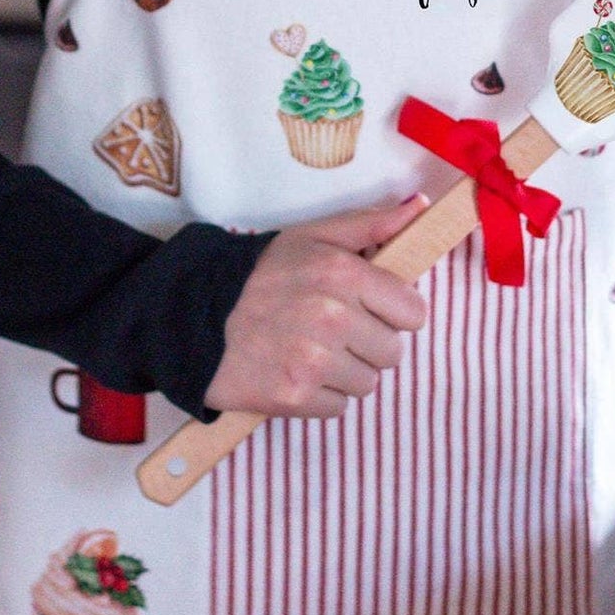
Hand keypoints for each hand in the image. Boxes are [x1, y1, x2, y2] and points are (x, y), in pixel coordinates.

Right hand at [204, 194, 429, 417]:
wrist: (194, 314)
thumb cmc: (262, 274)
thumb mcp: (315, 236)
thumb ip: (372, 225)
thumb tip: (420, 206)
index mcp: (344, 274)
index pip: (413, 312)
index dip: (395, 312)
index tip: (373, 309)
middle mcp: (333, 318)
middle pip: (392, 353)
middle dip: (370, 343)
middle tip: (337, 330)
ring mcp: (313, 361)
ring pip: (368, 383)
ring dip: (347, 372)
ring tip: (314, 350)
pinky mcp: (293, 397)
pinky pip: (338, 407)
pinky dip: (322, 395)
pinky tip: (298, 371)